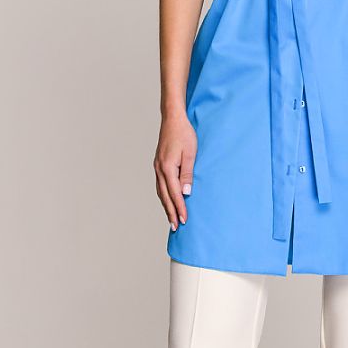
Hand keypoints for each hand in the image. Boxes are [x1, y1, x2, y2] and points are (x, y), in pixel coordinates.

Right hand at [154, 110, 196, 231]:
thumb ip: (187, 174)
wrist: (173, 119)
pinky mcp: (158, 164)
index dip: (180, 208)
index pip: (175, 193)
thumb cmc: (184, 134)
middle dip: (171, 212)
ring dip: (166, 206)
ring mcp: (157, 167)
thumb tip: (186, 193)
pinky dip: (163, 196)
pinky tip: (167, 200)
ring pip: (160, 192)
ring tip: (171, 218)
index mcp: (167, 168)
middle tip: (175, 227)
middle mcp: (159, 169)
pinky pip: (160, 185)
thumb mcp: (190, 154)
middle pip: (165, 196)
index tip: (184, 220)